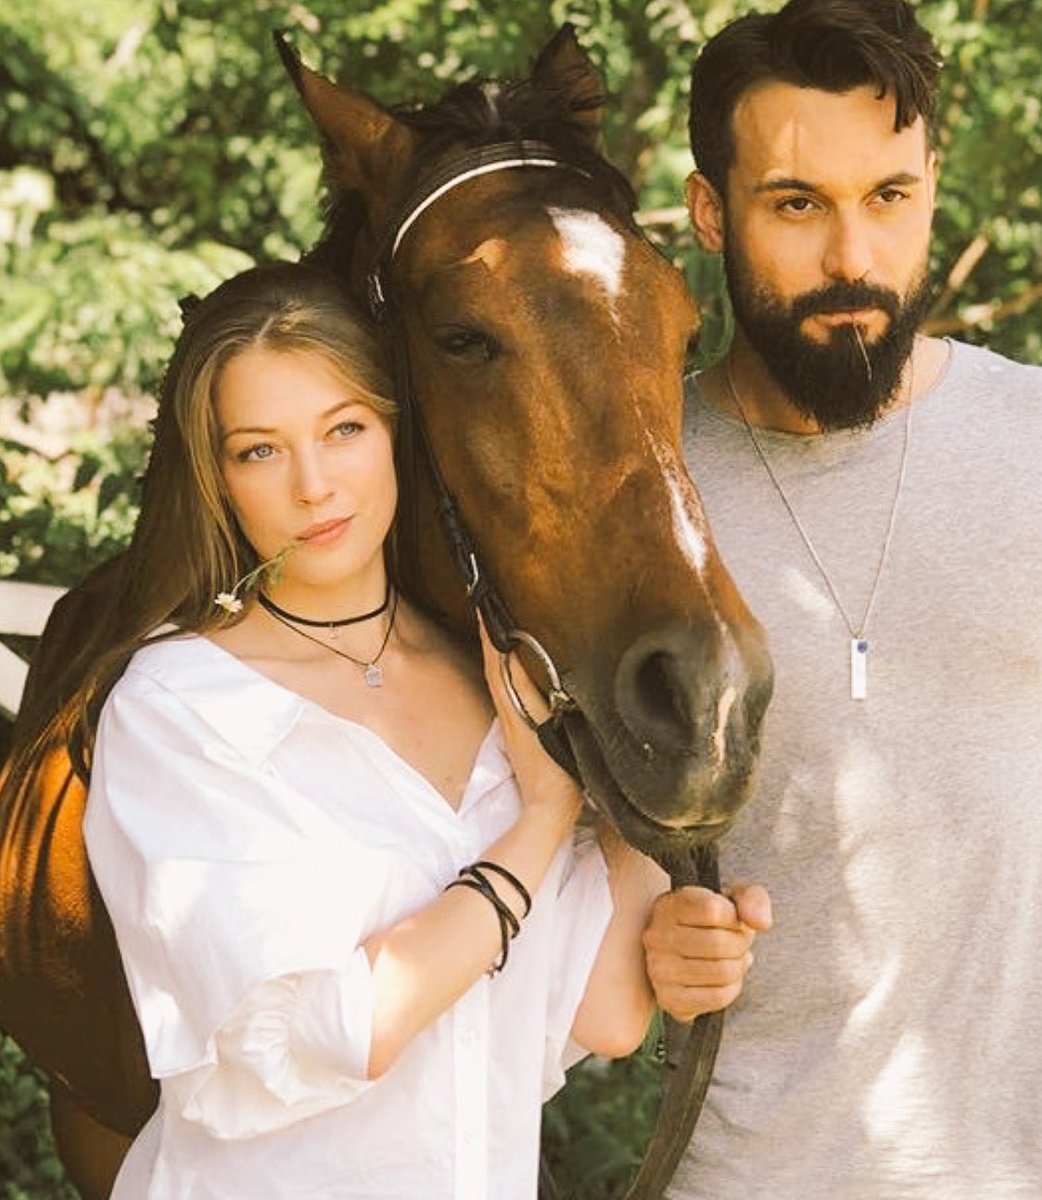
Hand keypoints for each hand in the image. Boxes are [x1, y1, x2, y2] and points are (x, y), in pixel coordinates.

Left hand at [477, 618, 582, 827]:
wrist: (548, 810)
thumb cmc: (558, 776)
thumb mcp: (551, 733)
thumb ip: (536, 702)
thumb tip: (519, 665)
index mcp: (517, 710)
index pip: (499, 666)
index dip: (490, 638)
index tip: (484, 609)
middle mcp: (510, 713)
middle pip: (494, 667)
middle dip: (488, 637)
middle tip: (484, 606)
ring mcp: (513, 722)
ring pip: (498, 679)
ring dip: (493, 651)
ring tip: (492, 625)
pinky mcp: (517, 732)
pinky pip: (506, 693)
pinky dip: (502, 671)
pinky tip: (507, 664)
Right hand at [642, 884, 771, 1021]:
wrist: (689, 955)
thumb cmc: (713, 924)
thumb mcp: (733, 900)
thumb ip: (753, 900)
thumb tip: (760, 923)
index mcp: (669, 905)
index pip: (712, 910)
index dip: (734, 918)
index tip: (732, 920)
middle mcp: (656, 936)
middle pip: (719, 944)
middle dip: (740, 944)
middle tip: (737, 943)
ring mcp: (659, 970)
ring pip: (722, 972)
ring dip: (739, 966)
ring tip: (732, 959)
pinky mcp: (669, 999)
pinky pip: (718, 997)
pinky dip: (732, 988)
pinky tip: (726, 979)